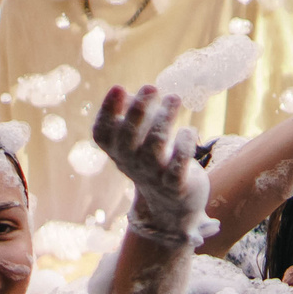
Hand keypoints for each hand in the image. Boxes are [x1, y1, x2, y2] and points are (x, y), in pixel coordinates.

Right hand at [92, 87, 206, 244]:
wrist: (171, 207)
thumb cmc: (155, 163)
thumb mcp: (140, 143)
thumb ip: (135, 119)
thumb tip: (133, 93)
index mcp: (118, 152)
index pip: (102, 133)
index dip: (107, 111)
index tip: (118, 87)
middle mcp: (131, 163)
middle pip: (127, 136)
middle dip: (138, 110)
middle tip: (151, 86)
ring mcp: (152, 175)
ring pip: (154, 147)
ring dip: (164, 120)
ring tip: (174, 98)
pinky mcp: (175, 185)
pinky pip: (177, 166)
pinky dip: (184, 147)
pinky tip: (189, 131)